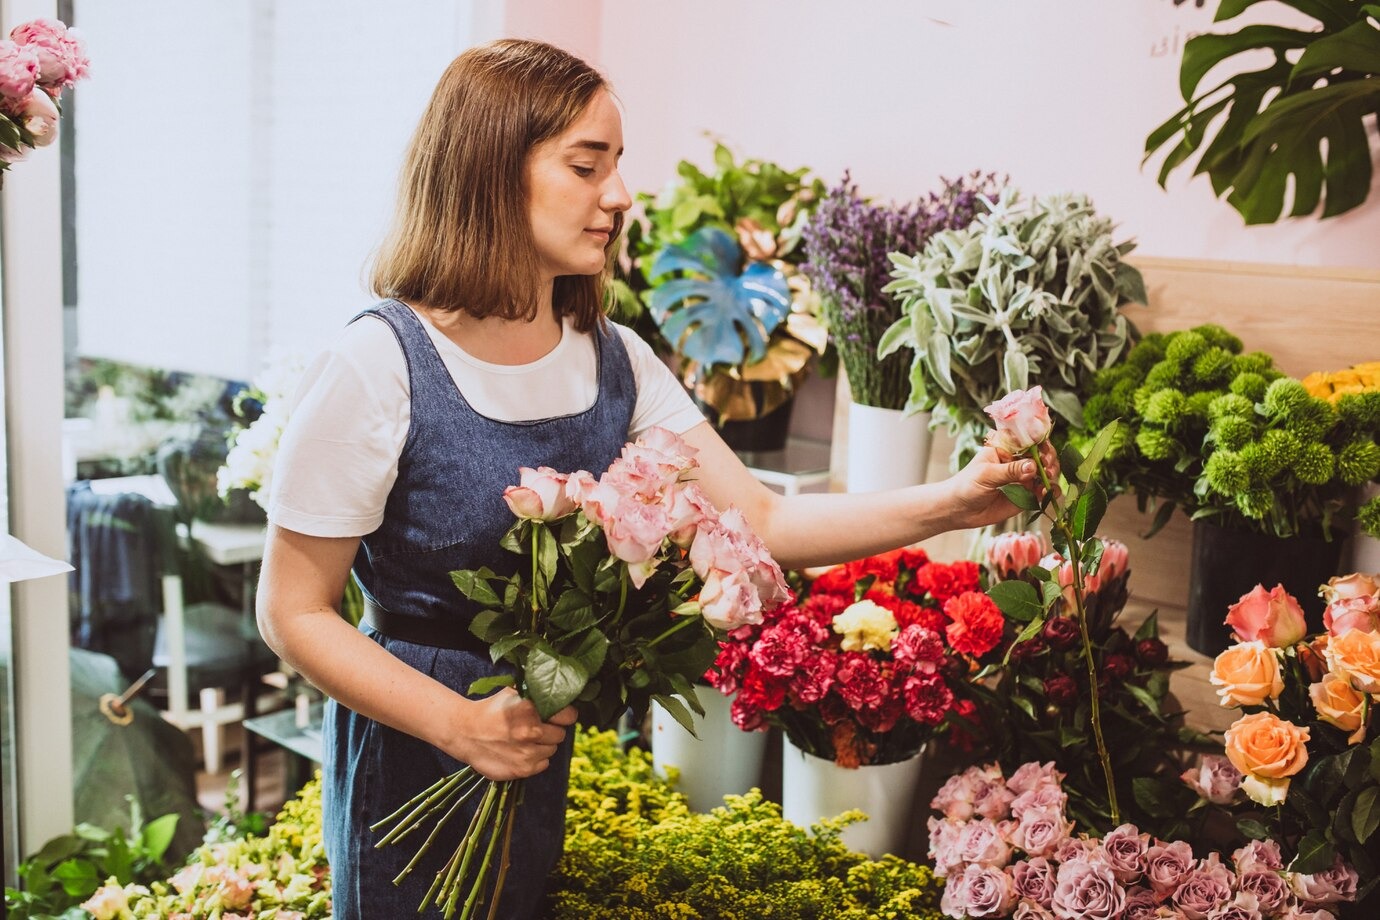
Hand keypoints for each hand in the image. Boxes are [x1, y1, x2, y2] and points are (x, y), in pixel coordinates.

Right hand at [443, 688, 577, 780]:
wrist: (465, 733)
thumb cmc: (492, 710)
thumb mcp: (512, 692)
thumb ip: (536, 692)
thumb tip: (560, 691)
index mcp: (531, 709)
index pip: (569, 716)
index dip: (564, 715)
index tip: (556, 715)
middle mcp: (531, 731)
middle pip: (561, 734)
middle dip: (551, 730)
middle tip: (536, 727)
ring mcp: (527, 753)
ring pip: (552, 750)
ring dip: (542, 745)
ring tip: (525, 739)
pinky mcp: (523, 769)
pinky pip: (543, 764)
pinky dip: (535, 759)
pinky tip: (521, 750)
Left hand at [947, 441, 1059, 529]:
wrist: (958, 511)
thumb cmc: (966, 486)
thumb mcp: (987, 474)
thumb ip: (1010, 471)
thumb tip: (1033, 466)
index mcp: (1006, 448)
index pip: (1028, 439)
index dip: (1040, 442)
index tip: (1044, 450)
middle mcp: (1018, 461)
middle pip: (1042, 455)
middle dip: (1049, 459)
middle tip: (1047, 467)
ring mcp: (1023, 478)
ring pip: (1046, 473)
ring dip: (1052, 474)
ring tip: (1047, 479)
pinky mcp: (1026, 495)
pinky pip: (1043, 491)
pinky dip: (1050, 491)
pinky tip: (1047, 492)